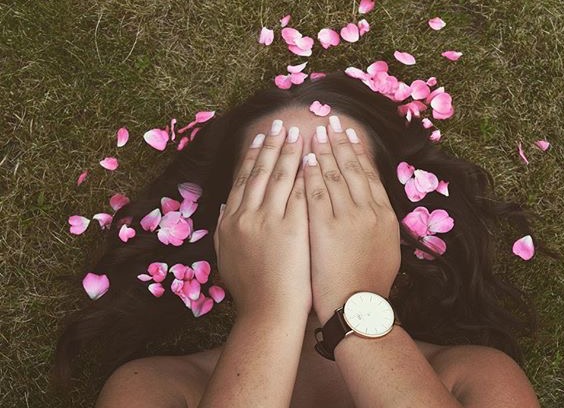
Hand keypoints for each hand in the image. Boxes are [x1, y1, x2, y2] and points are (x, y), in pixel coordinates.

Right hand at [214, 120, 311, 317]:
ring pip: (280, 177)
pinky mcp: (293, 229)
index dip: (253, 155)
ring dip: (290, 152)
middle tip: (280, 124)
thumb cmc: (250, 290)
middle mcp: (247, 215)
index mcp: (231, 221)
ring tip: (299, 133)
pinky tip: (314, 160)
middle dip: (271, 145)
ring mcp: (270, 221)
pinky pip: (300, 194)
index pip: (243, 179)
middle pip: (261, 172)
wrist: (267, 313)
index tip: (261, 137)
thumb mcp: (226, 257)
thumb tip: (224, 207)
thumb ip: (224, 229)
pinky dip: (306, 175)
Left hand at [302, 116, 400, 324]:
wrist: (360, 308)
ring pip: (334, 174)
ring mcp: (348, 217)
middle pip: (352, 167)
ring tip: (315, 131)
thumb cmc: (370, 284)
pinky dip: (310, 173)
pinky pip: (316, 193)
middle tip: (331, 120)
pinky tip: (305, 158)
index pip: (368, 174)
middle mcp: (369, 210)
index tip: (349, 133)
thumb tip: (372, 207)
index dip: (357, 151)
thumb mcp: (386, 250)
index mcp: (385, 214)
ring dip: (324, 150)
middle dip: (340, 141)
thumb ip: (378, 224)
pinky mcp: (326, 227)